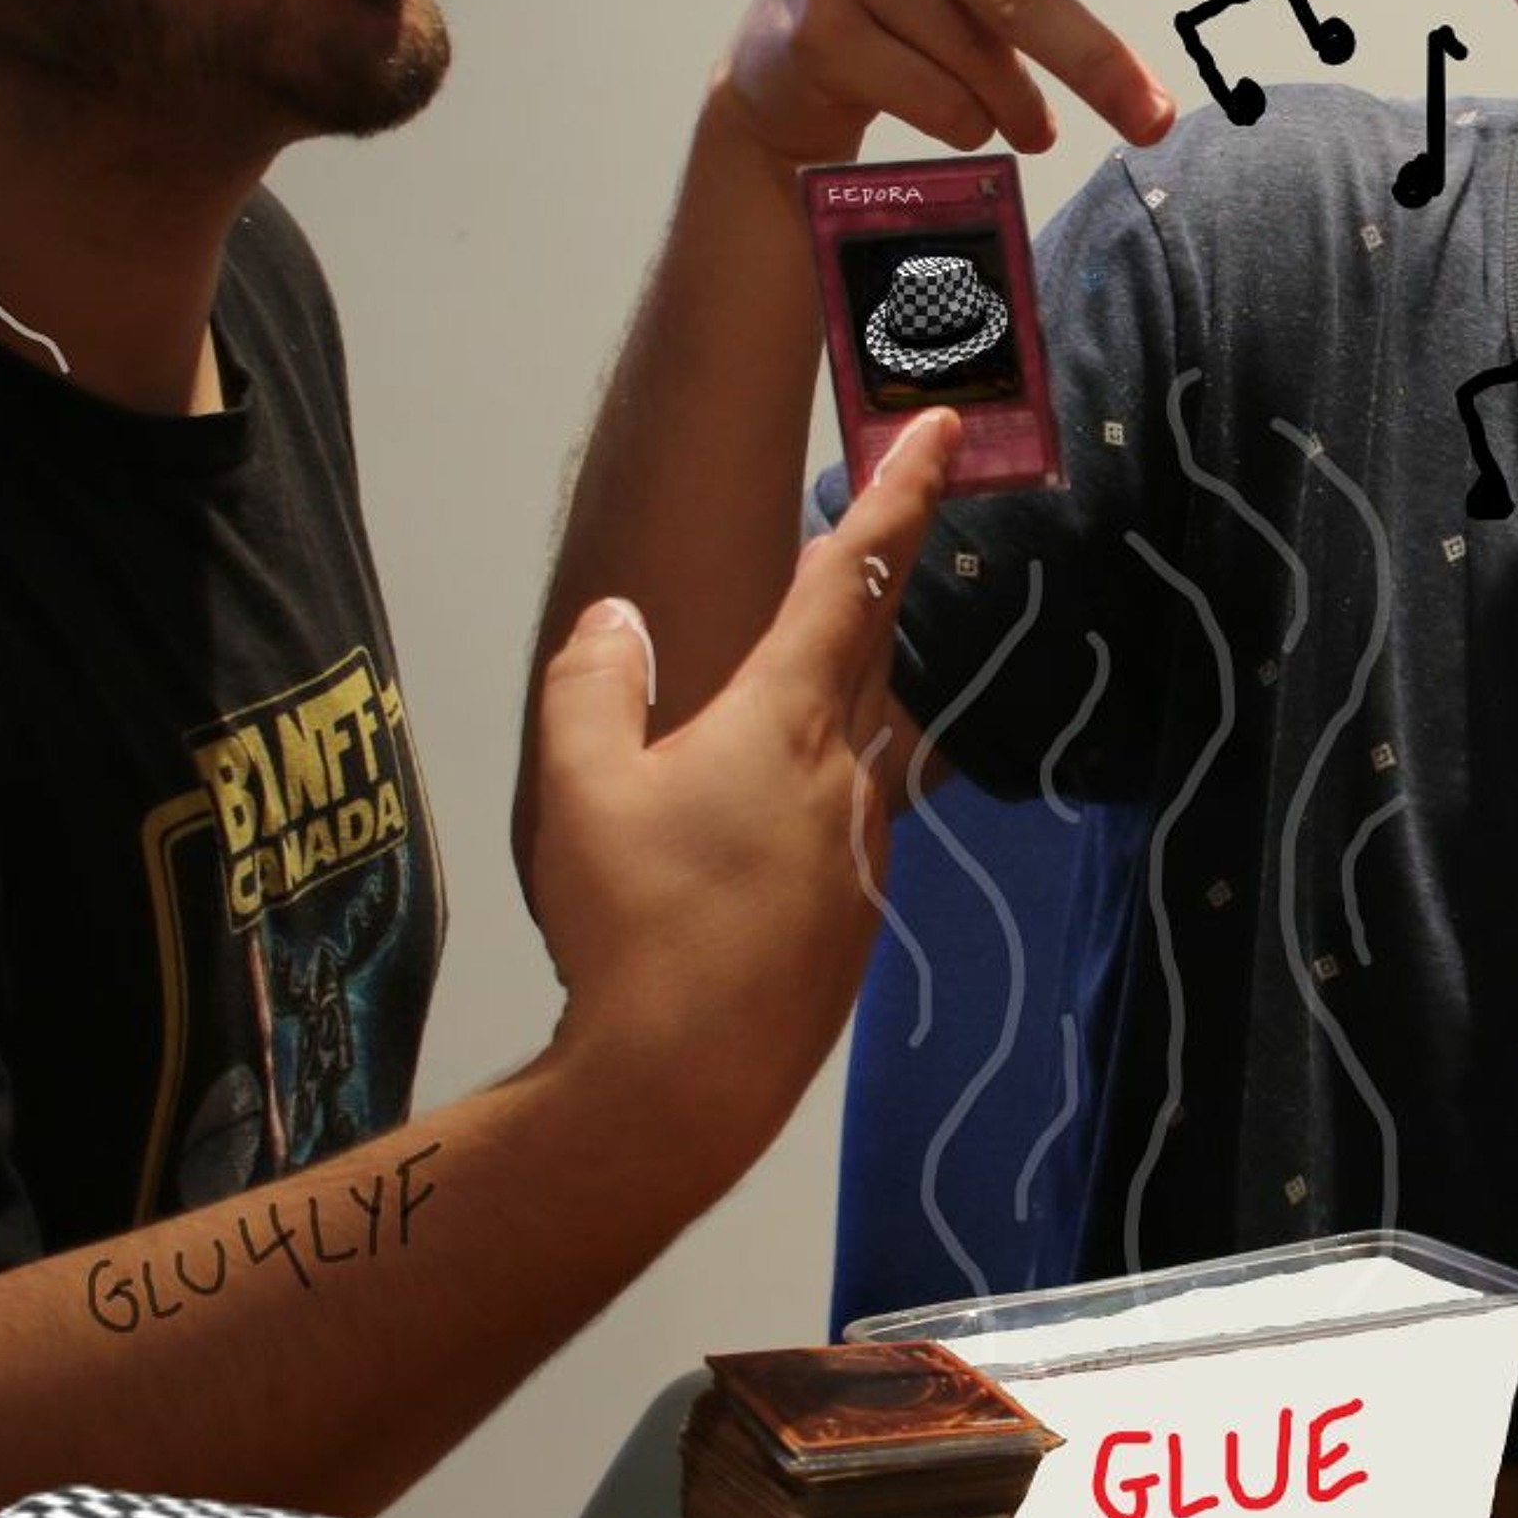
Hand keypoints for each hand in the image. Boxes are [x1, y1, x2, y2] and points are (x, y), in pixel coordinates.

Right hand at [521, 405, 961, 1145]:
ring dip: (843, 690)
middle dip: (875, 573)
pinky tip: (758, 827)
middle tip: (882, 513)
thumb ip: (593, 685)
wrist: (682, 1087)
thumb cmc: (630, 929)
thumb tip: (617, 620)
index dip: (899, 494)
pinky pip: (846, 822)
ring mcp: (860, 851)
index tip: (940, 430)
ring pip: (863, 739)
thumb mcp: (577, 789)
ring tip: (794, 679)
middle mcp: (844, 774)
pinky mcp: (855, 920)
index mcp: (783, 721)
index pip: (852, 579)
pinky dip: (816, 790)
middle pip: (874, 645)